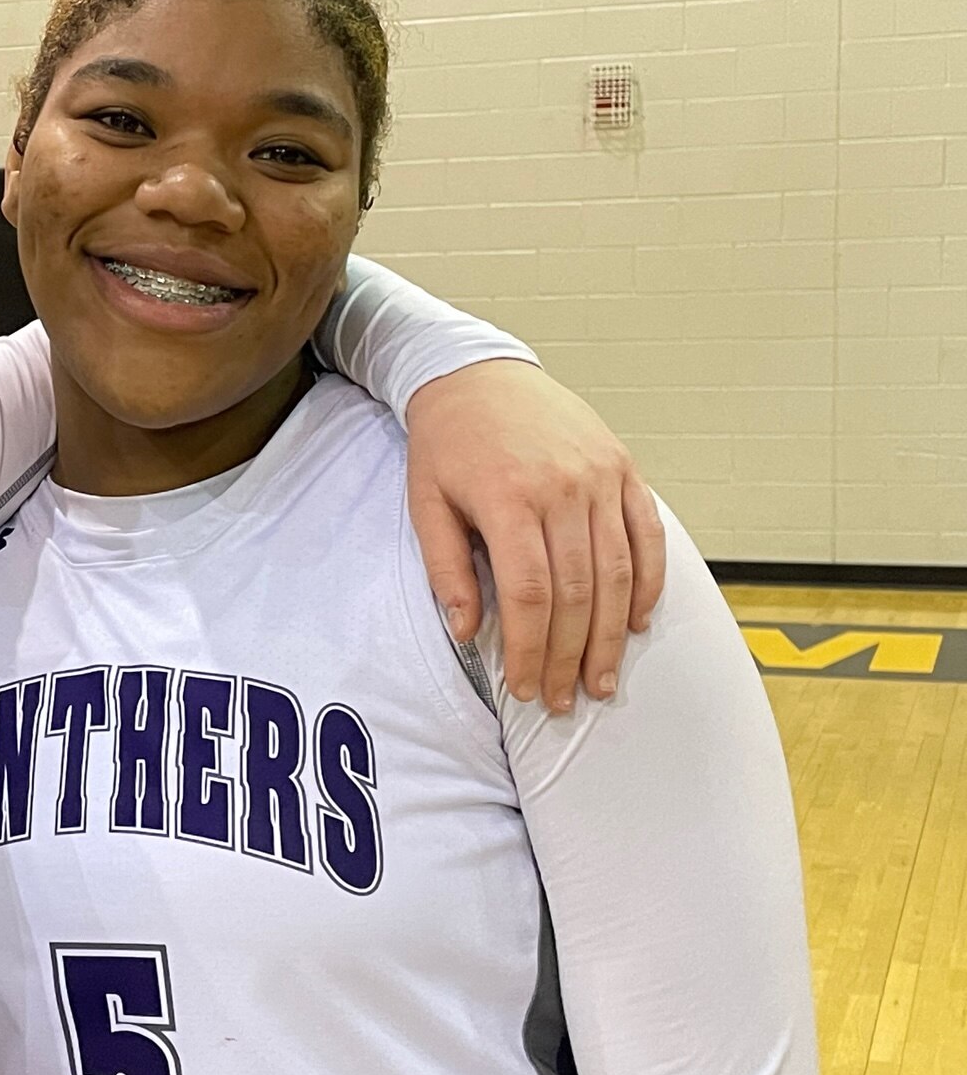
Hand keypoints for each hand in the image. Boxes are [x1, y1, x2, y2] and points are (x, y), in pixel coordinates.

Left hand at [404, 360, 664, 712]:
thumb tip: (467, 634)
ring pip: (618, 571)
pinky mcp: (623, 467)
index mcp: (508, 499)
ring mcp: (599, 476)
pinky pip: (646, 534)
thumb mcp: (426, 504)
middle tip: (563, 699)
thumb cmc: (447, 445)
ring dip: (612, 635)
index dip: (531, 649)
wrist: (479, 375)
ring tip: (602, 679)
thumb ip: (446, 570)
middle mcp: (562, 488)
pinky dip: (647, 583)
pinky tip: (637, 623)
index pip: (530, 594)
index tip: (525, 687)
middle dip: (570, 655)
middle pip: (578, 592)